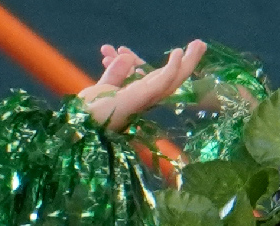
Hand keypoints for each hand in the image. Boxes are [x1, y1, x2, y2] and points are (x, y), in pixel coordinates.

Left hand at [77, 41, 205, 132]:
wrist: (78, 126)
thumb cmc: (88, 113)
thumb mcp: (104, 87)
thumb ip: (115, 73)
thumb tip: (126, 58)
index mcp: (138, 97)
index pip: (160, 78)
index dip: (172, 64)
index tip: (180, 50)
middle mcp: (146, 99)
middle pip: (173, 79)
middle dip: (188, 62)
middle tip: (201, 44)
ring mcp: (145, 99)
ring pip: (173, 79)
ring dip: (187, 61)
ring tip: (199, 44)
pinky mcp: (141, 97)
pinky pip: (162, 82)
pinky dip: (172, 68)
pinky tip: (179, 54)